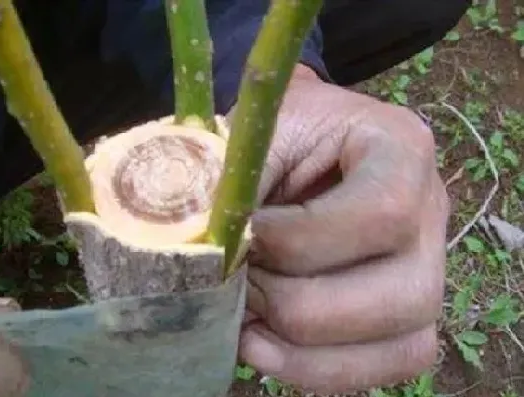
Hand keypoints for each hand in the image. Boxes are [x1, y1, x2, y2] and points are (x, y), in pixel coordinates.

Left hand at [237, 66, 449, 394]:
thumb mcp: (252, 136)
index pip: (381, 213)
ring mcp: (428, 271)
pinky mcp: (407, 318)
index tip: (242, 236)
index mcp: (401, 149)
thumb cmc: (274, 138)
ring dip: (302, 345)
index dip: (298, 240)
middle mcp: (431, 214)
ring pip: (399, 347)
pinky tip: (261, 343)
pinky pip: (385, 369)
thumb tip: (199, 247)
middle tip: (237, 280)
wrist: (292, 151)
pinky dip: (313, 369)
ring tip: (245, 315)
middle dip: (293, 302)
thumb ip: (229, 179)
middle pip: (398, 295)